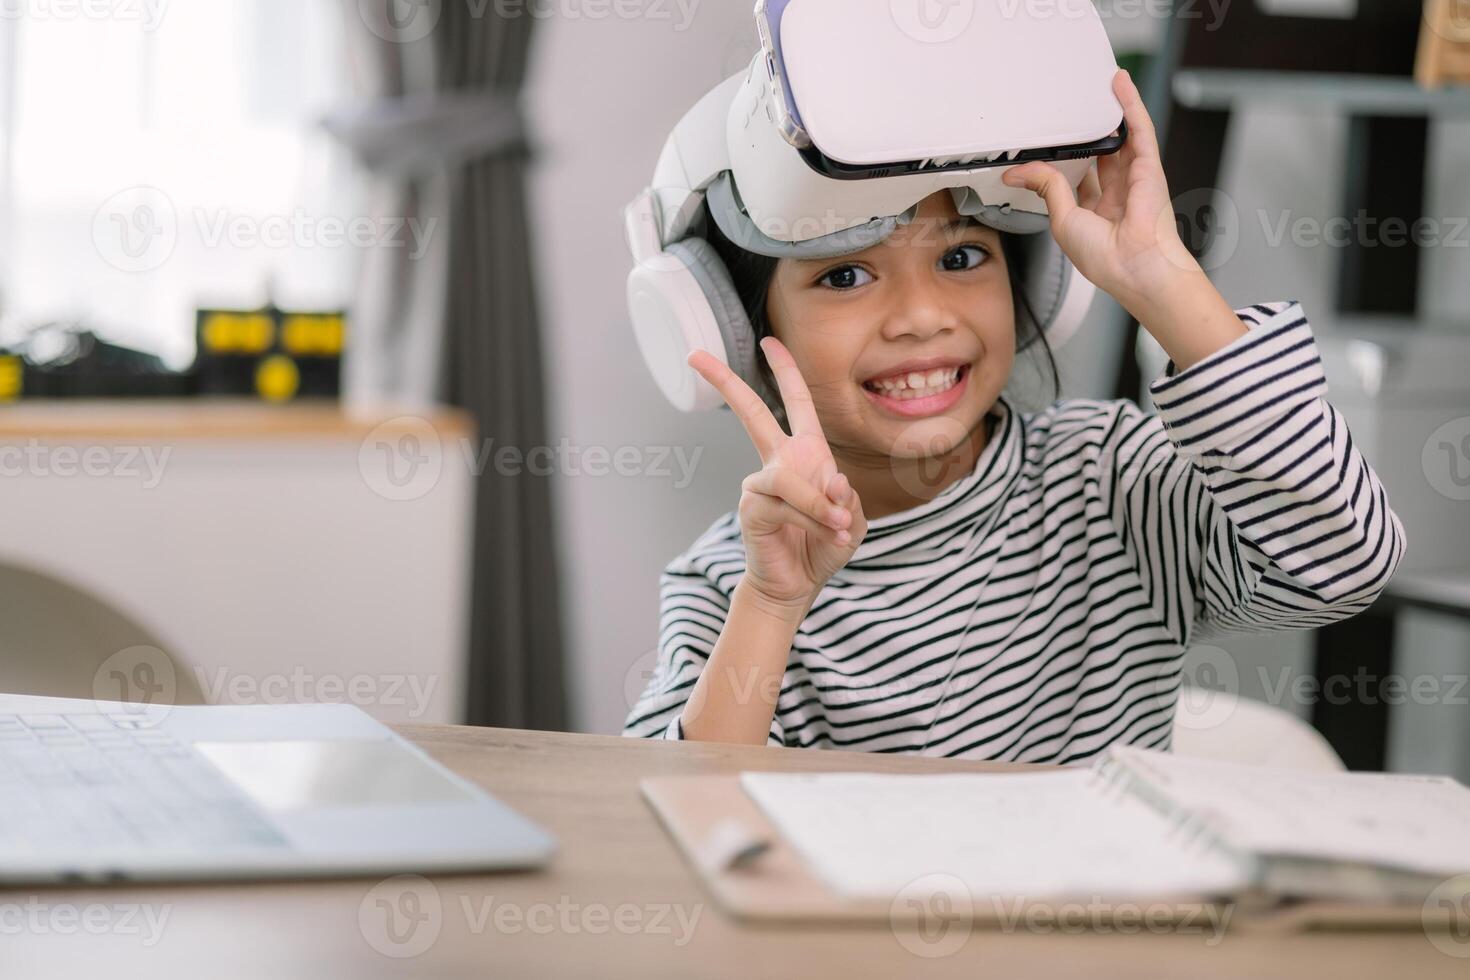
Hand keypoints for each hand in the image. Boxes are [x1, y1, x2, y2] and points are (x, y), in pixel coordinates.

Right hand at [688, 337, 867, 613]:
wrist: (798, 584)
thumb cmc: (823, 547)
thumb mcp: (851, 521)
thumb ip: (847, 499)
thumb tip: (833, 481)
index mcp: (806, 454)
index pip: (796, 403)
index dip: (785, 371)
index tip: (770, 341)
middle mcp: (778, 462)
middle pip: (753, 413)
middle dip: (727, 383)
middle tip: (696, 356)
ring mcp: (761, 483)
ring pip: (790, 478)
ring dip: (819, 505)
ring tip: (839, 527)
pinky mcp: (752, 507)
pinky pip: (785, 503)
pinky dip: (811, 518)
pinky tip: (827, 532)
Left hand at [1000, 69, 1201, 316]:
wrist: (1135, 266)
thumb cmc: (1106, 258)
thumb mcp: (1062, 219)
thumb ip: (1046, 188)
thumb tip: (1020, 172)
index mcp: (1094, 213)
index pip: (1075, 179)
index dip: (1061, 162)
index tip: (1042, 148)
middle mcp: (1116, 194)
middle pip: (1098, 154)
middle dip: (1086, 133)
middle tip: (1071, 108)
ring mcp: (1134, 179)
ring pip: (1119, 137)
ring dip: (1108, 110)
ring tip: (1095, 84)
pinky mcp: (1149, 167)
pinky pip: (1139, 129)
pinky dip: (1129, 105)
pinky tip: (1119, 84)